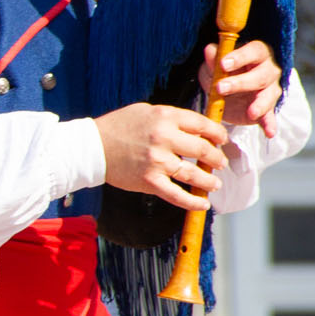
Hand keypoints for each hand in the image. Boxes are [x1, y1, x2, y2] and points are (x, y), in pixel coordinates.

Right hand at [94, 102, 229, 211]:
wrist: (92, 147)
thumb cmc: (118, 127)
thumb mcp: (147, 111)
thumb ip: (171, 118)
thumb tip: (197, 128)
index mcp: (165, 117)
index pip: (203, 125)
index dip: (218, 134)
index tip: (221, 140)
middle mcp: (164, 138)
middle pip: (203, 149)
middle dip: (217, 158)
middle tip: (220, 163)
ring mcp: (157, 161)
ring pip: (194, 174)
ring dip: (209, 181)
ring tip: (215, 184)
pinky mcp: (149, 181)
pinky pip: (177, 195)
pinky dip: (193, 202)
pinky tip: (203, 204)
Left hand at [198, 40, 280, 138]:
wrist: (223, 93)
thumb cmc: (221, 72)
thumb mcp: (213, 65)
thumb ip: (213, 59)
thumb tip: (210, 50)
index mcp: (256, 53)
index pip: (254, 50)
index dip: (240, 56)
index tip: (223, 63)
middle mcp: (268, 69)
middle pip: (262, 74)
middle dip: (242, 82)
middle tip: (221, 88)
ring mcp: (270, 90)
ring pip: (269, 95)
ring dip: (260, 104)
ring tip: (251, 112)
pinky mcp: (266, 109)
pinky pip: (270, 116)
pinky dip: (270, 124)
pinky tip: (269, 132)